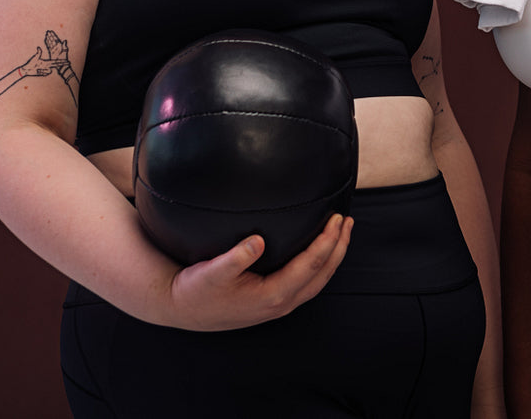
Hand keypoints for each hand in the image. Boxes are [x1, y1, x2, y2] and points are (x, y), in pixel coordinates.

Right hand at [165, 213, 352, 330]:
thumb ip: (234, 257)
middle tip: (347, 220)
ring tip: (341, 232)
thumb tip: (258, 241)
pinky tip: (318, 250)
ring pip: (317, 281)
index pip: (311, 266)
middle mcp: (281, 303)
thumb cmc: (197, 290)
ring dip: (332, 256)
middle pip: (322, 274)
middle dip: (338, 247)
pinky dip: (319, 265)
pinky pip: (306, 283)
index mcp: (272, 296)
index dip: (327, 242)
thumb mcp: (211, 272)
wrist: (183, 311)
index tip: (336, 219)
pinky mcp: (273, 301)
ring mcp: (279, 305)